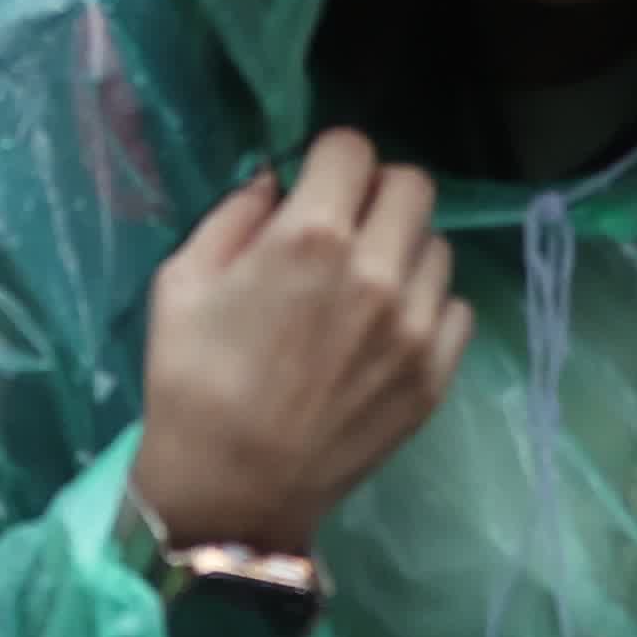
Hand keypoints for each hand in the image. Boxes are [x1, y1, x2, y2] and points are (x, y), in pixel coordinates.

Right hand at [124, 130, 470, 555]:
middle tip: (346, 225)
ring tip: (365, 284)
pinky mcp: (435, 373)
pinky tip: (386, 329)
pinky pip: (455, 308)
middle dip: (376, 192)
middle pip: (414, 185)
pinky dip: (424, 306)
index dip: (327, 159)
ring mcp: (415, 326)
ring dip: (403, 249)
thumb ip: (235, 215)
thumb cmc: (191, 380)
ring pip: (438, 246)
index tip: (312, 185)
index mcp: (311, 236)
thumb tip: (276, 182)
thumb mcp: (182, 280)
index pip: (352, 148)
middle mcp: (378, 270)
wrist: (232, 488)